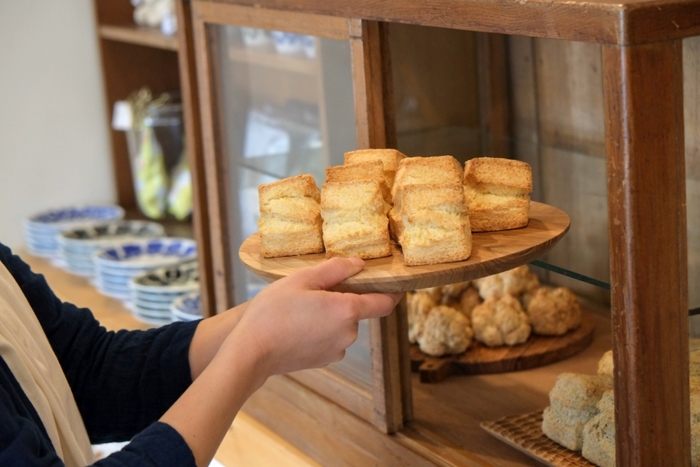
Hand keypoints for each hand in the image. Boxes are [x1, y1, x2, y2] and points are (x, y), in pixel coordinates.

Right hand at [225, 257, 401, 376]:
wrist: (250, 353)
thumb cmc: (272, 313)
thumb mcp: (301, 280)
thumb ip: (335, 270)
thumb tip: (358, 264)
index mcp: (346, 311)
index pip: (385, 303)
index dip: (393, 292)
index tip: (394, 283)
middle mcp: (348, 334)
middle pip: (357, 311)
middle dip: (343, 299)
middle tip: (315, 290)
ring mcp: (337, 351)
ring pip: (342, 325)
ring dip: (330, 315)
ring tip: (301, 309)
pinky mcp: (324, 361)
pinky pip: (331, 339)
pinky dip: (321, 330)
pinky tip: (298, 325)